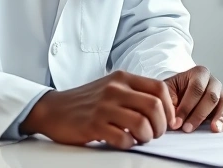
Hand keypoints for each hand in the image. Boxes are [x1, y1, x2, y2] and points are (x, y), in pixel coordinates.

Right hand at [20, 70, 174, 149]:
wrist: (53, 109)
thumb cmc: (86, 101)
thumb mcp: (111, 88)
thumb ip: (134, 94)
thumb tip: (163, 112)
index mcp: (122, 78)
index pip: (159, 88)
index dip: (169, 108)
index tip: (167, 121)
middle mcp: (115, 89)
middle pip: (154, 106)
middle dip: (161, 125)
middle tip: (155, 134)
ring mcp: (104, 106)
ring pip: (142, 123)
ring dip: (146, 136)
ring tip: (140, 138)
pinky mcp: (93, 124)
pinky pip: (123, 138)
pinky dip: (129, 144)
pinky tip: (124, 141)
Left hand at [164, 65, 222, 132]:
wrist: (180, 93)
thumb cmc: (174, 92)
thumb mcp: (167, 91)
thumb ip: (167, 100)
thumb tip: (171, 118)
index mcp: (199, 73)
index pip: (196, 88)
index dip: (186, 106)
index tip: (177, 121)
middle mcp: (213, 82)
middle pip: (211, 96)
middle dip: (199, 114)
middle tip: (188, 128)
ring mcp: (221, 93)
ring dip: (219, 117)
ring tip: (214, 129)